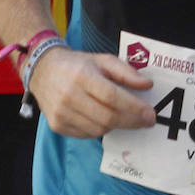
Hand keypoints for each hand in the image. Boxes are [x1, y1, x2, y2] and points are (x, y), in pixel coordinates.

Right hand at [28, 45, 155, 138]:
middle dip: (131, 121)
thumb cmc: (78, 65)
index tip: (150, 114)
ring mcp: (61, 113)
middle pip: (107, 117)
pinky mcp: (57, 125)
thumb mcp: (103, 60)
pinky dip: (101, 130)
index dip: (134, 107)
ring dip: (117, 126)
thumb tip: (147, 85)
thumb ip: (126, 72)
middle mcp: (69, 96)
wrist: (43, 71)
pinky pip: (86, 134)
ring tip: (126, 117)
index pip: (112, 97)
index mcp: (82, 76)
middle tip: (147, 121)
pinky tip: (106, 120)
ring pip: (98, 129)